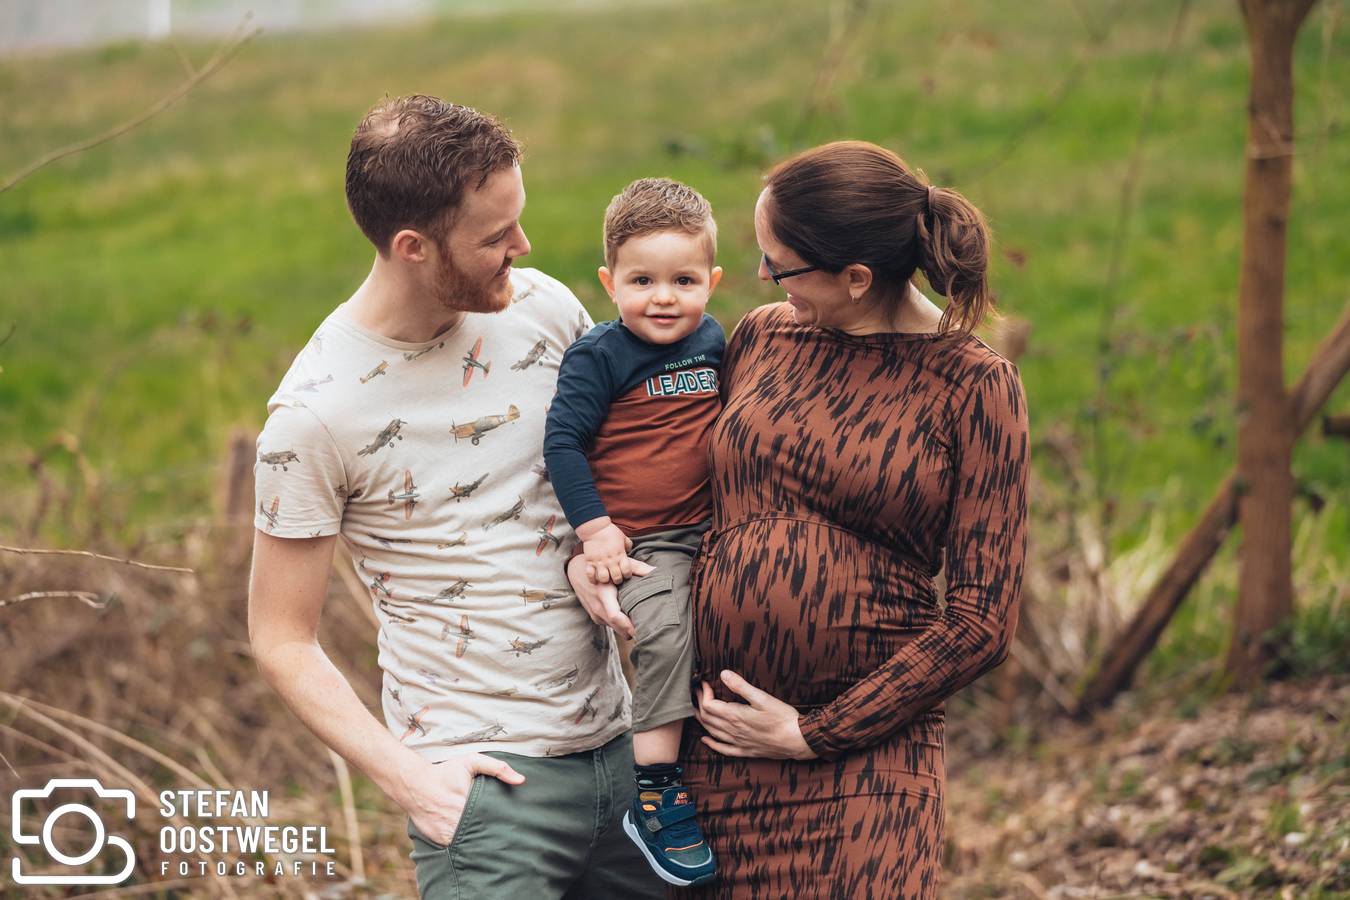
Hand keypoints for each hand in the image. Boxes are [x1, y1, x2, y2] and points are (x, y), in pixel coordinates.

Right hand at [396, 753, 523, 846]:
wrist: (413, 784)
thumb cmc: (444, 772)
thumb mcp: (471, 762)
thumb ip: (497, 768)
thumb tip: (521, 780)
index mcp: (471, 804)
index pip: (494, 821)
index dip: (503, 826)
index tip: (512, 828)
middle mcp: (460, 822)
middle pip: (483, 836)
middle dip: (493, 837)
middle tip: (506, 840)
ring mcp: (448, 834)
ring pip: (470, 845)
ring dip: (477, 844)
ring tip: (490, 845)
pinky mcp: (439, 841)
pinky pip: (455, 849)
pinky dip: (462, 847)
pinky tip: (470, 845)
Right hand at [566, 553, 652, 639]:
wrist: (576, 571)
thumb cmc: (602, 567)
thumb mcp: (618, 564)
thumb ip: (639, 568)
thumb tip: (657, 570)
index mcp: (604, 594)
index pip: (615, 616)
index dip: (627, 625)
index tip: (640, 629)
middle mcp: (597, 607)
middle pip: (616, 627)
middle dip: (631, 632)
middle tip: (647, 631)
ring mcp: (595, 614)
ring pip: (613, 627)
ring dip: (625, 629)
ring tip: (641, 626)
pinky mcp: (595, 617)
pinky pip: (609, 624)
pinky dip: (619, 625)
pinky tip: (629, 620)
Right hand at [576, 519, 636, 584]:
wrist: (595, 528)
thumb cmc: (610, 531)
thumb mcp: (623, 537)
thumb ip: (628, 545)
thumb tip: (629, 550)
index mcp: (620, 555)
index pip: (627, 571)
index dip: (627, 575)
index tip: (625, 573)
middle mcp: (610, 560)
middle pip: (616, 578)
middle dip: (618, 580)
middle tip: (616, 578)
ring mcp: (599, 562)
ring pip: (603, 578)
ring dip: (605, 580)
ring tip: (606, 578)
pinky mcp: (590, 561)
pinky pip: (590, 575)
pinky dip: (592, 579)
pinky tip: (595, 579)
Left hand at [696, 670, 816, 760]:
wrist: (797, 740)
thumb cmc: (782, 717)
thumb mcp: (762, 698)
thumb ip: (741, 686)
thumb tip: (723, 674)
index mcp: (735, 716)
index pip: (709, 705)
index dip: (703, 693)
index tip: (704, 683)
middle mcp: (733, 731)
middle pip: (707, 718)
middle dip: (699, 703)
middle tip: (698, 692)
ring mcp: (738, 742)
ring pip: (712, 732)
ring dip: (701, 720)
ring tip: (697, 708)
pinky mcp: (745, 751)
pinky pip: (723, 749)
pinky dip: (711, 744)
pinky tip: (706, 739)